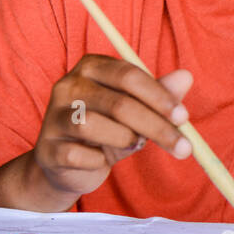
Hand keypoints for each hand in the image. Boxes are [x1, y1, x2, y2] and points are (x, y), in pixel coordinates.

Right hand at [31, 56, 193, 201]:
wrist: (69, 166)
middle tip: (183, 147)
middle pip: (117, 103)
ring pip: (92, 126)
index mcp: (92, 67)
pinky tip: (100, 160)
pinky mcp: (47, 147)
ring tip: (133, 145)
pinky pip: (77, 155)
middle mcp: (68, 85)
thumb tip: (186, 76)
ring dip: (124, 140)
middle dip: (156, 127)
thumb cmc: (108, 132)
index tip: (184, 118)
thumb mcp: (138, 112)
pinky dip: (97, 161)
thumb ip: (159, 95)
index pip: (128, 75)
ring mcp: (53, 116)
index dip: (159, 97)